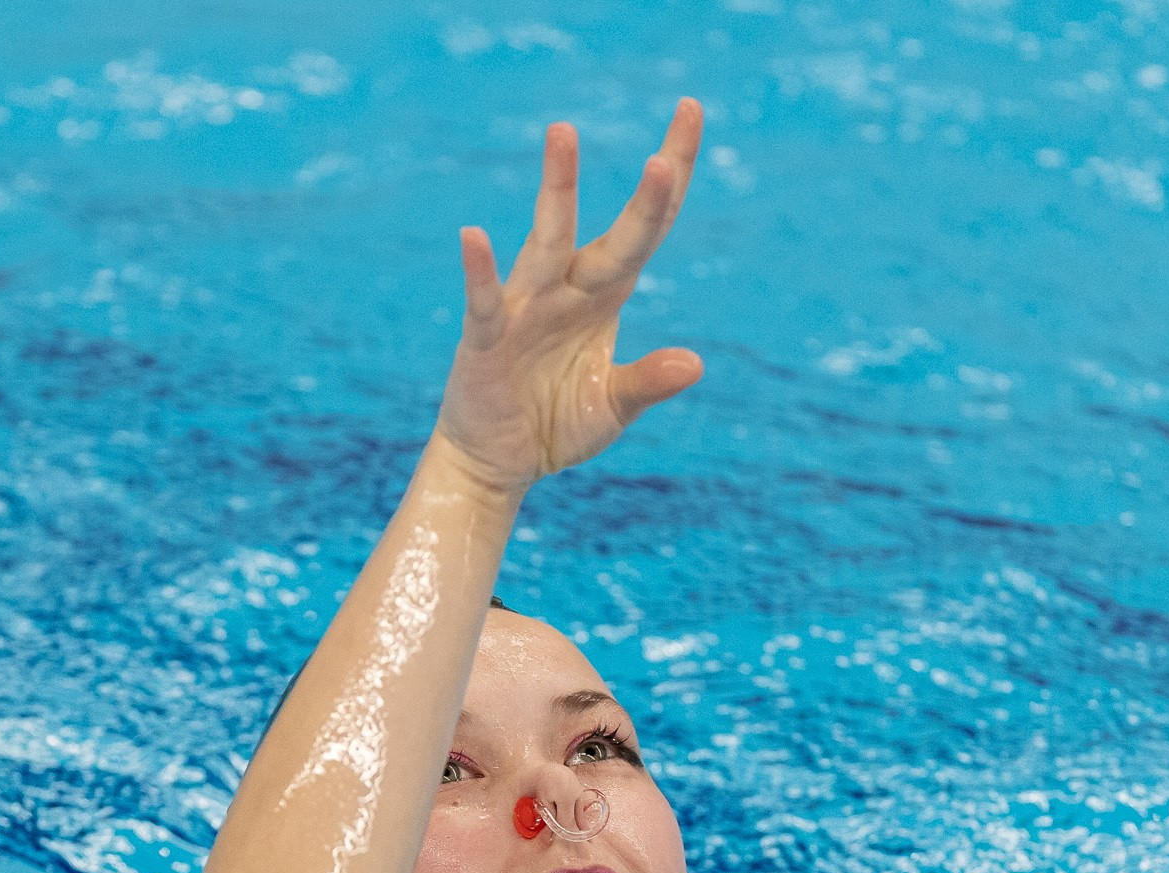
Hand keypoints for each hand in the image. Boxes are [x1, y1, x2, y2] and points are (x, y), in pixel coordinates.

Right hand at [431, 101, 706, 497]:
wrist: (497, 461)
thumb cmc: (556, 423)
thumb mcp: (613, 407)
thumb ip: (648, 382)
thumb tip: (694, 364)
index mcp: (604, 297)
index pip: (647, 231)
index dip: (673, 183)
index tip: (693, 116)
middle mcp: (567, 290)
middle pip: (615, 231)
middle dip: (648, 190)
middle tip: (674, 131)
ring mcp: (525, 308)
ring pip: (548, 240)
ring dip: (558, 189)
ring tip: (565, 134)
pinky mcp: (486, 339)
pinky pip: (484, 300)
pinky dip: (480, 272)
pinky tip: (474, 237)